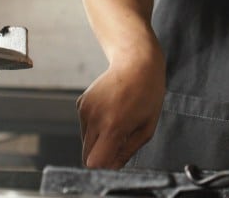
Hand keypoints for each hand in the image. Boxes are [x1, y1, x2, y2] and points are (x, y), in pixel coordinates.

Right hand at [76, 40, 165, 168]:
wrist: (136, 61)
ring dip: (99, 139)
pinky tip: (111, 110)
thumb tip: (112, 167)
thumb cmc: (148, 92)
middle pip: (87, 155)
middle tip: (120, 141)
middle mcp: (95, 119)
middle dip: (101, 155)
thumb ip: (128, 151)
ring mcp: (85, 110)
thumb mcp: (148, 126)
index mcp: (113, 126)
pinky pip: (84, 127)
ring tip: (118, 120)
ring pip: (85, 141)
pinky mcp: (81, 103)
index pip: (95, 162)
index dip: (104, 166)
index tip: (114, 160)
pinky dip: (96, 126)